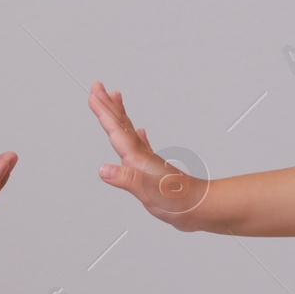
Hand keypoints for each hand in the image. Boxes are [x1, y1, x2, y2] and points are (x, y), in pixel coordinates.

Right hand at [89, 82, 208, 231]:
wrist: (200, 206)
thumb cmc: (178, 200)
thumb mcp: (148, 191)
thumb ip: (126, 179)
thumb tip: (104, 169)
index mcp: (138, 158)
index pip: (116, 130)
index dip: (103, 113)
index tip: (93, 95)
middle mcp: (142, 155)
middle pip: (121, 125)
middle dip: (108, 105)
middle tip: (98, 87)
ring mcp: (148, 160)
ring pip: (129, 132)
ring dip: (120, 115)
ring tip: (115, 100)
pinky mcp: (154, 169)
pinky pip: (141, 146)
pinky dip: (137, 137)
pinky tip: (140, 133)